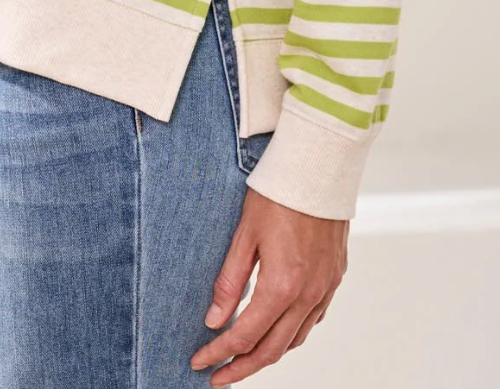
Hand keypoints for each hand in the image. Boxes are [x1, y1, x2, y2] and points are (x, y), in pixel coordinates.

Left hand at [190, 188, 348, 383]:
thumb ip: (229, 280)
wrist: (319, 167)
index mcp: (282, 285)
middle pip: (273, 349)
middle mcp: (309, 294)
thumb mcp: (244, 234)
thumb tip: (214, 320)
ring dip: (268, 352)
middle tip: (218, 376)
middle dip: (243, 366)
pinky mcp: (334, 277)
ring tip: (243, 356)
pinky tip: (276, 328)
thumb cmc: (278, 193)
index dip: (220, 352)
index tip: (200, 361)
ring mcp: (325, 287)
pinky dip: (292, 332)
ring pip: (296, 338)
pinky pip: (314, 319)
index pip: (246, 334)